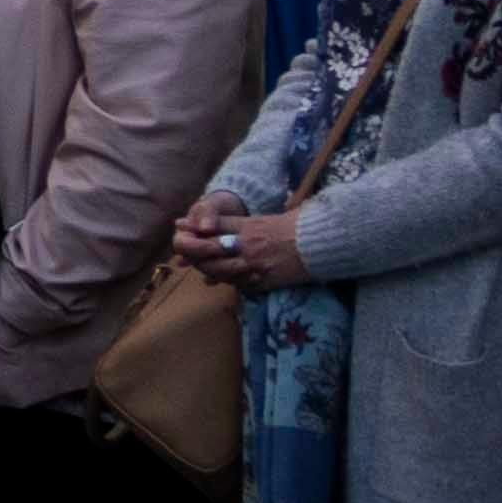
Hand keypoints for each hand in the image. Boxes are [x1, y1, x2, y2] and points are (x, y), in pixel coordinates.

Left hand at [168, 195, 309, 290]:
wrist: (321, 245)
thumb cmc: (294, 227)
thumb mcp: (262, 219)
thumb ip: (234, 221)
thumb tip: (206, 221)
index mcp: (249, 225)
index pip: (213, 225)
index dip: (193, 227)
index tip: (180, 228)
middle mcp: (248, 245)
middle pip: (209, 247)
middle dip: (190, 249)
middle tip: (180, 250)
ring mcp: (255, 265)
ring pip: (219, 269)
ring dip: (205, 268)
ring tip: (199, 266)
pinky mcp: (264, 281)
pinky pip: (237, 283)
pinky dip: (226, 280)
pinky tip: (220, 277)